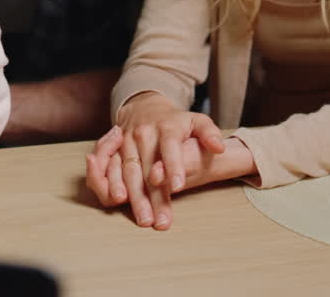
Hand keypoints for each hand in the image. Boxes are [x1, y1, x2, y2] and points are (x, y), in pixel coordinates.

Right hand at [86, 93, 225, 228]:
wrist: (143, 107)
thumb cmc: (174, 121)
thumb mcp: (195, 120)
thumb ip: (208, 133)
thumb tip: (219, 147)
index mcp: (166, 127)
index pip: (170, 147)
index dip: (173, 166)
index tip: (178, 186)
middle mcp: (143, 134)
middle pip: (147, 167)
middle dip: (153, 196)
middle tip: (160, 221)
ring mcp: (126, 142)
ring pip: (128, 172)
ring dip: (134, 197)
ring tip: (144, 219)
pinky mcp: (113, 150)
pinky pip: (110, 170)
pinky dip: (112, 186)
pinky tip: (119, 202)